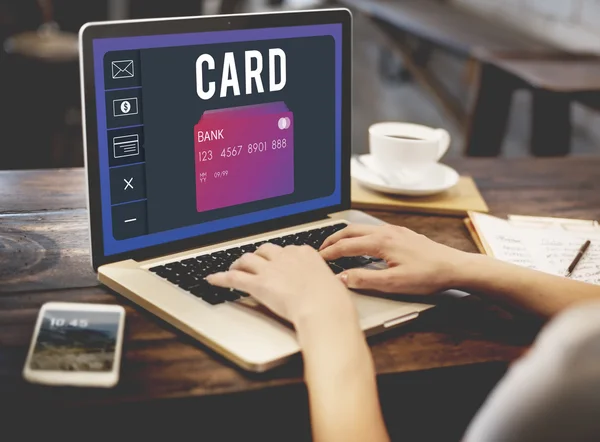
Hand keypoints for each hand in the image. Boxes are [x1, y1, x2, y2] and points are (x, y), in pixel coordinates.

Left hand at [207, 244, 356, 325]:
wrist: (323, 308)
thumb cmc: (332, 301)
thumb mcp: (332, 284)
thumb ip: (323, 282)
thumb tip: (325, 288)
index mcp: (305, 253)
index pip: (288, 249)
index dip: (279, 256)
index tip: (278, 261)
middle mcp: (286, 257)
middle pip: (265, 250)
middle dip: (258, 255)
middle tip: (254, 262)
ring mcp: (271, 269)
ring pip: (248, 259)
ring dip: (239, 263)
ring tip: (234, 267)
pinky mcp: (258, 284)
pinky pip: (234, 278)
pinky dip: (220, 278)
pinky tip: (212, 279)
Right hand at [320, 224, 471, 294]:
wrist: (454, 267)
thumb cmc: (427, 275)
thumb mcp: (393, 283)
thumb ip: (364, 279)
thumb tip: (341, 277)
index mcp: (381, 242)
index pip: (346, 246)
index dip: (330, 253)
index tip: (318, 259)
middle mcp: (386, 232)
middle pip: (351, 231)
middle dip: (333, 239)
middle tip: (321, 249)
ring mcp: (395, 230)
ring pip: (362, 228)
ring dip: (346, 236)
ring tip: (336, 245)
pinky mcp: (402, 233)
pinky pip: (373, 230)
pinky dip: (359, 235)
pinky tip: (362, 244)